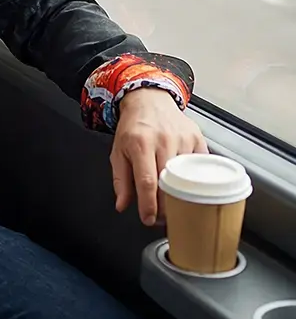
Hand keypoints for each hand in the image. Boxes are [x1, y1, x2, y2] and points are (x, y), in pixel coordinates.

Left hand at [112, 87, 206, 225]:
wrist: (149, 99)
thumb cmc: (133, 127)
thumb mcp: (118, 151)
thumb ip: (120, 180)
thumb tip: (123, 205)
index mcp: (140, 144)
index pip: (147, 181)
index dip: (149, 205)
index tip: (148, 219)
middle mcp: (163, 140)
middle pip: (170, 183)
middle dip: (166, 207)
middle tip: (162, 218)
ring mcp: (183, 139)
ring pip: (187, 178)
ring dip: (182, 196)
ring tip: (175, 205)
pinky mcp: (197, 139)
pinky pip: (200, 168)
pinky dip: (196, 181)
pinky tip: (189, 187)